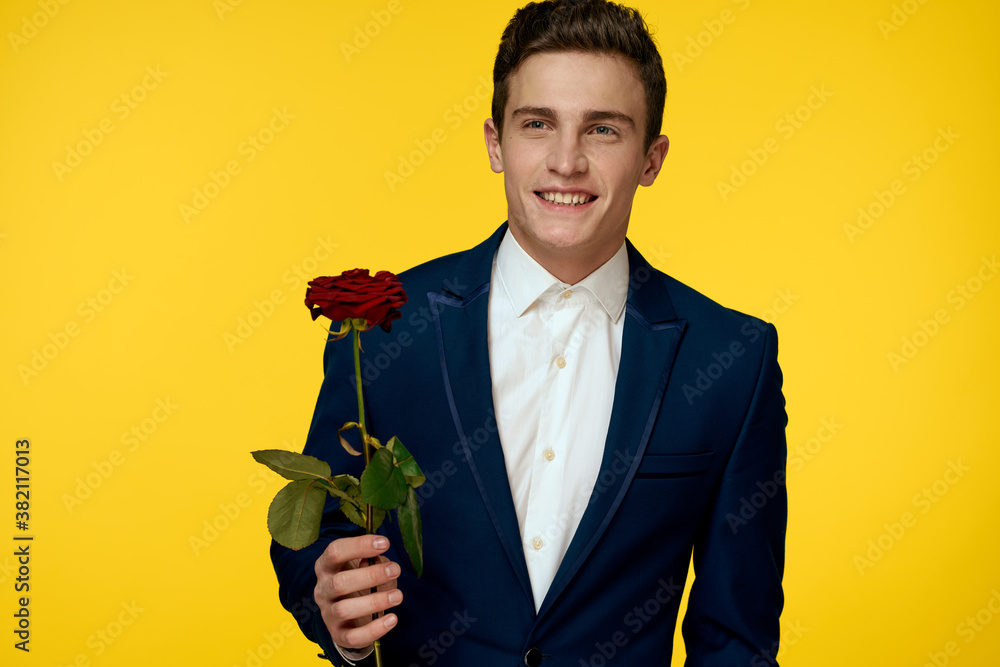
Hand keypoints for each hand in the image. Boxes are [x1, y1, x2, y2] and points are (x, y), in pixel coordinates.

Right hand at [314, 535, 402, 649]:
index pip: (335, 551)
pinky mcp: (337, 634)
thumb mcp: (366, 567)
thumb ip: (374, 562)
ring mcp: (328, 613)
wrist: (350, 614)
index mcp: (326, 566)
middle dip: (370, 575)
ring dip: (374, 601)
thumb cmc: (360, 581)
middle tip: (395, 569)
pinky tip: (392, 619)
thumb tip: (382, 562)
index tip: (385, 543)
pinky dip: (374, 630)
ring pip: (344, 610)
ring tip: (397, 595)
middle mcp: (322, 589)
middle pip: (339, 582)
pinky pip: (352, 637)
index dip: (359, 545)